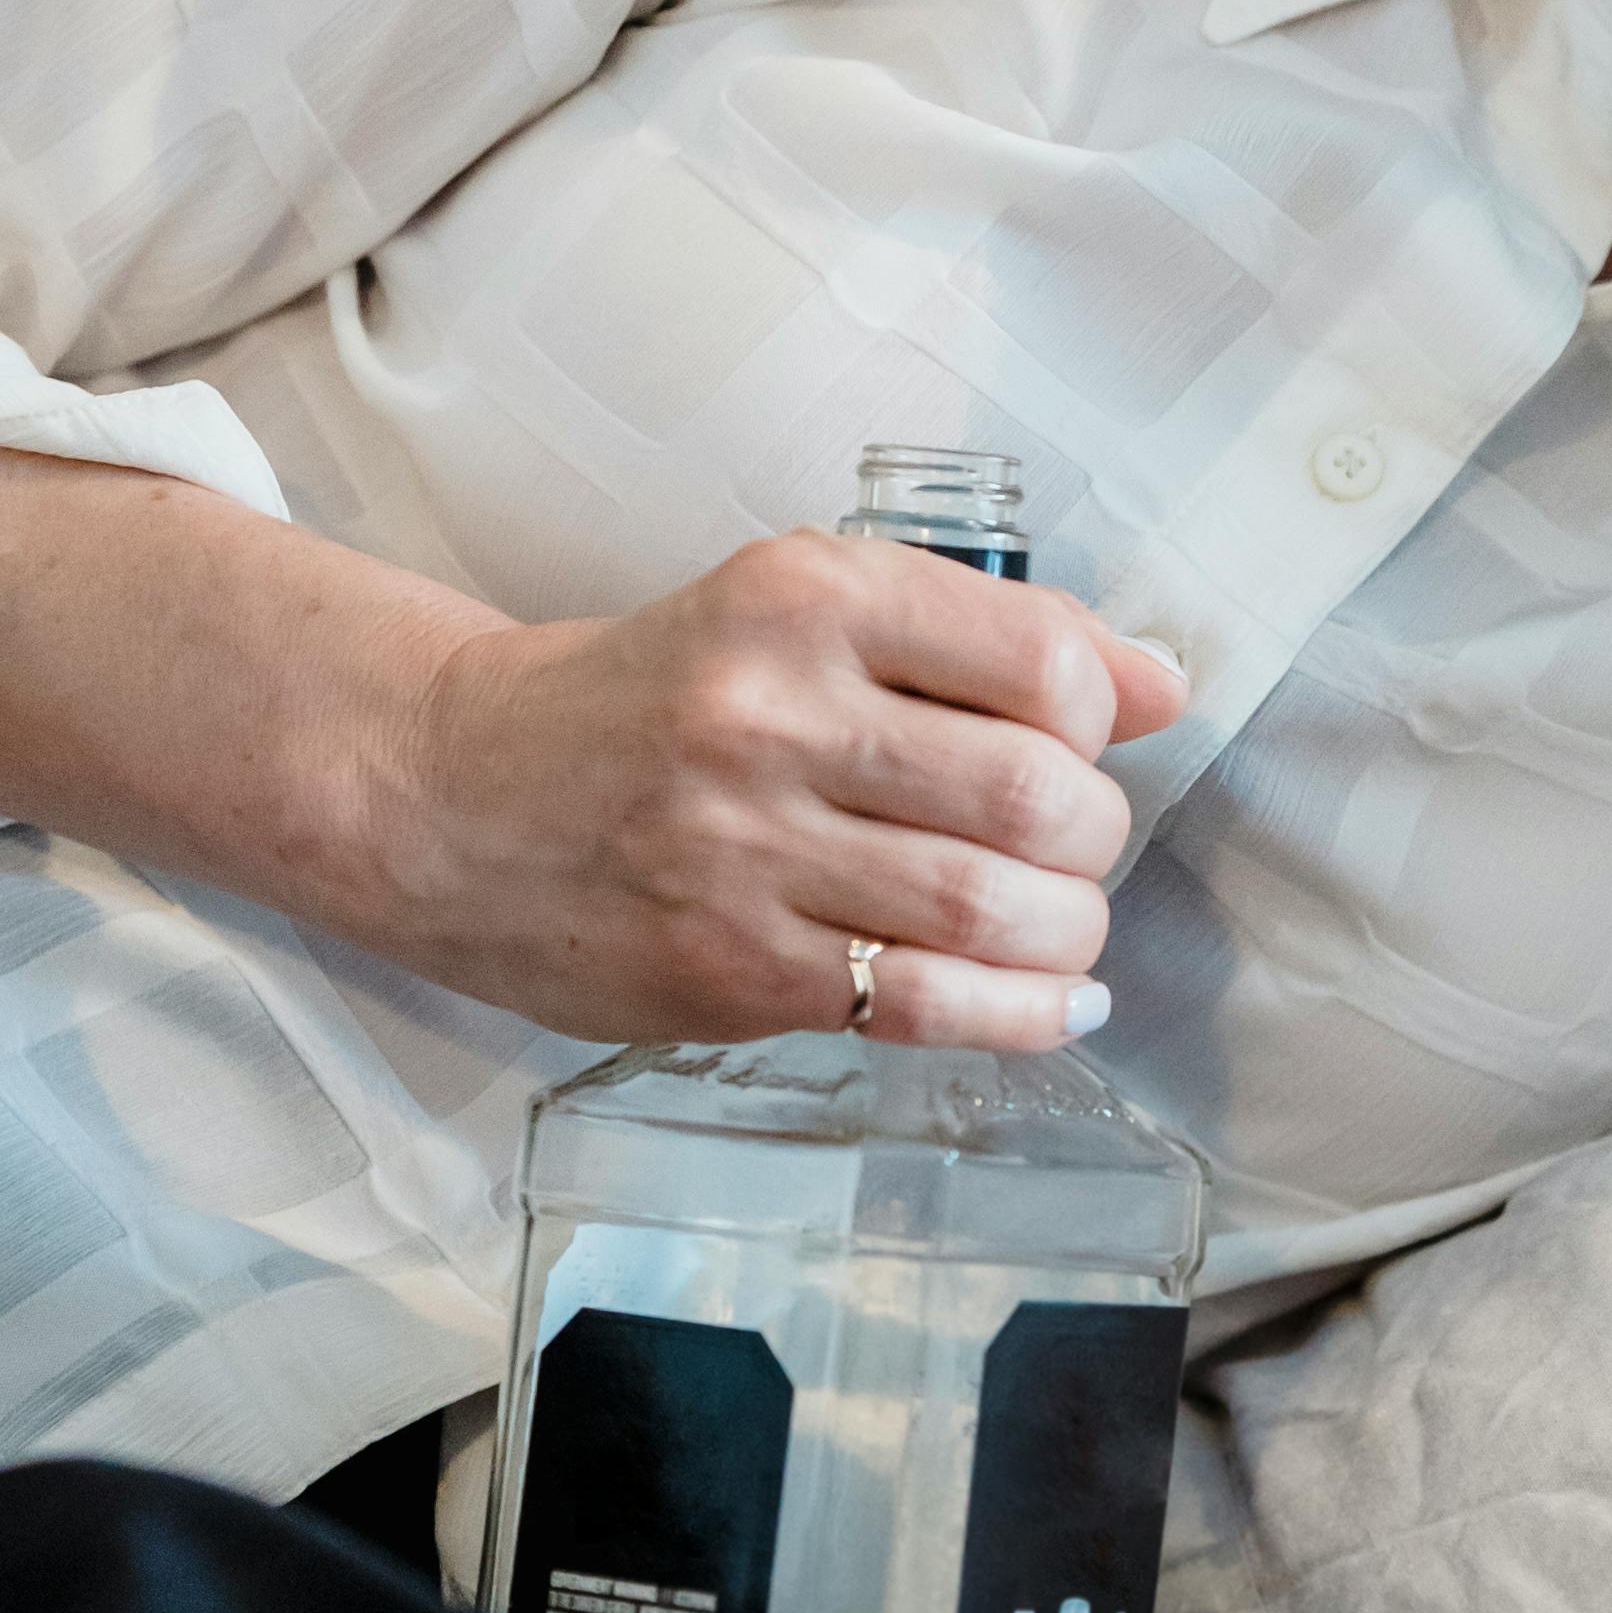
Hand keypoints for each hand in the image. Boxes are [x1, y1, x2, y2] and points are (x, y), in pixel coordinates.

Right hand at [371, 532, 1189, 1052]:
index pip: (1039, 659)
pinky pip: (925, 1005)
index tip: (1079, 738)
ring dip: (1068, 929)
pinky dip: (1023, 1014)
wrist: (448, 791)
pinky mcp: (731, 968)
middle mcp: (775, 715)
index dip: (1100, 713)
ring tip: (1057, 925)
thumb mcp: (798, 610)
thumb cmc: (650, 697)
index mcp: (805, 598)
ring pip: (991, 906)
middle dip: (1091, 834)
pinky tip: (1053, 1004)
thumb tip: (1163, 683)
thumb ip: (981, 637)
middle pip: (1033, 792)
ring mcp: (747, 849)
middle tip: (1069, 843)